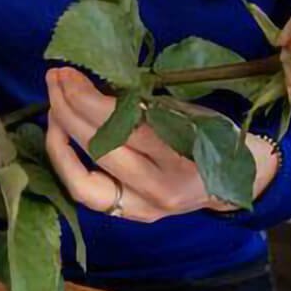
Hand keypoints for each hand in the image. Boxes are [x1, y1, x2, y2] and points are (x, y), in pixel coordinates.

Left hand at [45, 67, 278, 221]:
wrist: (237, 180)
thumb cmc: (215, 136)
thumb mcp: (188, 113)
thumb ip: (144, 107)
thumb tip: (89, 85)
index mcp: (182, 153)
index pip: (123, 126)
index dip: (88, 100)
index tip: (69, 74)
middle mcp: (159, 187)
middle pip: (100, 150)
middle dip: (68, 112)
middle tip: (55, 81)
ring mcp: (143, 208)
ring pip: (84, 182)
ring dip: (60, 143)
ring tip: (53, 109)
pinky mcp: (131, 215)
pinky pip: (89, 194)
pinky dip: (69, 166)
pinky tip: (61, 139)